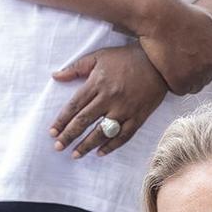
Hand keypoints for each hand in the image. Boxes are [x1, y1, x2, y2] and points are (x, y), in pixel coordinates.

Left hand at [49, 45, 168, 157]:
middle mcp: (109, 98)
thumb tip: (55, 76)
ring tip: (75, 154)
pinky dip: (111, 146)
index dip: (62, 121)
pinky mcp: (138, 117)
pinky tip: (100, 153)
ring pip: (102, 132)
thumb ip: (76, 67)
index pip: (74, 106)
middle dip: (69, 136)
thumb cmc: (126, 58)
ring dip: (86, 145)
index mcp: (97, 83)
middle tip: (58, 147)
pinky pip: (123, 136)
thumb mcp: (99, 56)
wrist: (159, 62)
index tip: (52, 132)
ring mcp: (124, 109)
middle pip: (84, 121)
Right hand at [138, 0, 211, 94]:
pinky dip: (173, 84)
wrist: (161, 17)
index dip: (200, 64)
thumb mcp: (210, 17)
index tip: (188, 56)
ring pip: (193, 87)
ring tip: (172, 67)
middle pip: (205, 79)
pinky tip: (166, 72)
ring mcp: (197, 73)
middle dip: (193, 73)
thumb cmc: (183, 15)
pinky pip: (180, 90)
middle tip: (178, 61)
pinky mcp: (180, 80)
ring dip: (184, 80)